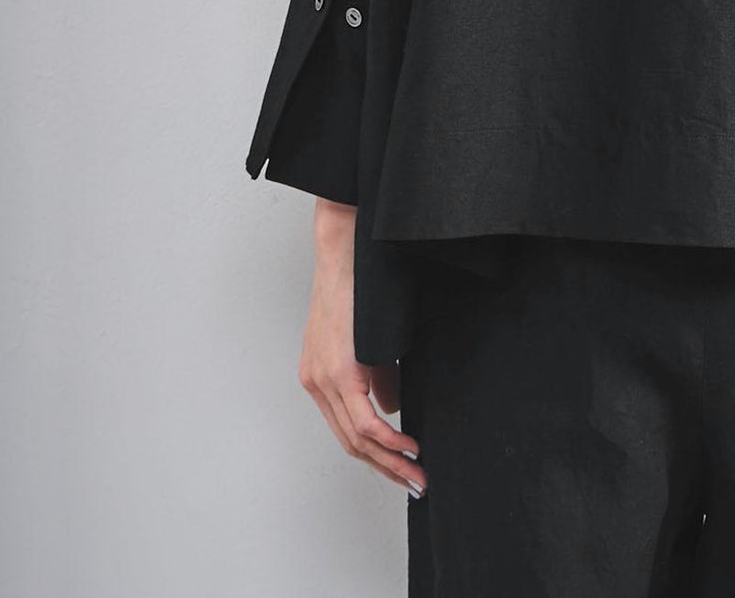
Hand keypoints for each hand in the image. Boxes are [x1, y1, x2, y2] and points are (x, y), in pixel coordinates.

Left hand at [298, 198, 425, 497]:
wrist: (345, 249)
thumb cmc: (359, 286)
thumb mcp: (369, 340)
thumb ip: (378, 376)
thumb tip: (391, 410)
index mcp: (320, 376)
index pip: (347, 431)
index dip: (376, 457)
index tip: (403, 471)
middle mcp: (316, 383)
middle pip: (350, 444)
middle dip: (386, 470)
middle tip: (416, 485)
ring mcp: (324, 378)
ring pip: (357, 439)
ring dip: (390, 462)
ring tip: (417, 475)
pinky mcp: (340, 368)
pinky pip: (362, 420)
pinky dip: (388, 439)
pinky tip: (409, 447)